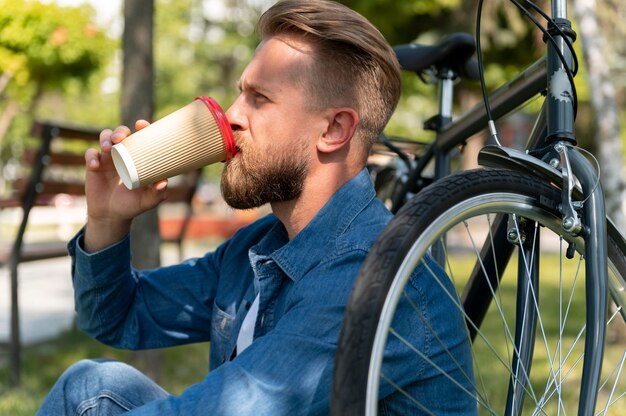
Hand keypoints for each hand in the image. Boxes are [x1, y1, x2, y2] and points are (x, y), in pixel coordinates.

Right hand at [83, 120, 167, 251]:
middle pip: (120, 133)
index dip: (141, 127)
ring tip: (108, 149)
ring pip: (104, 138)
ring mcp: (107, 159)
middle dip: (120, 131)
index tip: (141, 124)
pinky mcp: (93, 166)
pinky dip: (91, 156)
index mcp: (138, 158)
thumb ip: (157, 193)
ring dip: (105, 139)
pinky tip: (94, 165)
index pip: (140, 137)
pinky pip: (90, 153)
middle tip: (120, 138)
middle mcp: (123, 155)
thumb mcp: (147, 201)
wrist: (111, 216)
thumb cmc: (132, 205)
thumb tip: (164, 182)